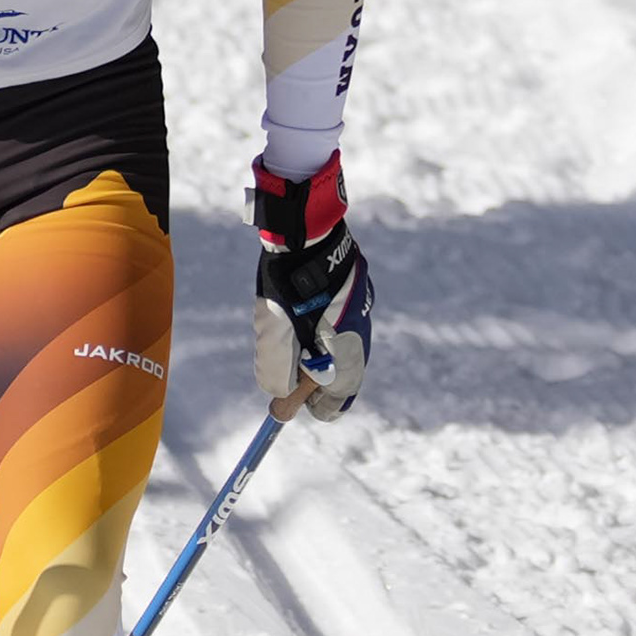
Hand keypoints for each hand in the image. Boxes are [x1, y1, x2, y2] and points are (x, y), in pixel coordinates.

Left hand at [252, 160, 371, 419]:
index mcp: (347, 350)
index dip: (314, 408)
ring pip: (337, 346)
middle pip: (338, 374)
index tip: (291, 405)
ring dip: (312, 350)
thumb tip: (277, 398)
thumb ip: (275, 369)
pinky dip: (318, 327)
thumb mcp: (274, 329)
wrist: (308, 228)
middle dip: (309, 378)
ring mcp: (360, 308)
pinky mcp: (354, 290)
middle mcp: (360, 332)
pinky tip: (299, 308)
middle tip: (283, 373)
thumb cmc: (290, 282)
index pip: (338, 399)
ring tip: (286, 332)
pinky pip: (337, 322)